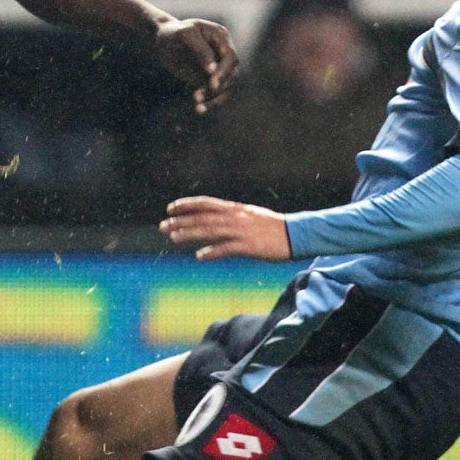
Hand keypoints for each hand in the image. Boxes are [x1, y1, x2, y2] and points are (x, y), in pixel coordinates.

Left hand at [151, 18, 238, 113]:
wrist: (161, 40)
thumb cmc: (173, 33)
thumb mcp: (184, 35)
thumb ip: (200, 50)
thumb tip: (212, 70)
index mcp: (221, 37)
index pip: (230, 57)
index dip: (224, 71)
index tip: (212, 84)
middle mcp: (223, 52)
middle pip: (232, 73)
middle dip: (219, 86)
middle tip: (199, 96)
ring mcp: (219, 66)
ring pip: (226, 86)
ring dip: (215, 98)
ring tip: (198, 106)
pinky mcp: (210, 79)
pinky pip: (216, 93)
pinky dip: (210, 102)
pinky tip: (199, 109)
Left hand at [161, 196, 292, 260]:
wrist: (297, 234)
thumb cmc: (273, 227)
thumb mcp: (250, 215)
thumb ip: (232, 216)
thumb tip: (214, 219)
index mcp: (235, 209)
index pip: (205, 203)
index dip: (186, 205)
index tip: (169, 208)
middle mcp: (235, 217)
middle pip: (202, 217)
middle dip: (180, 221)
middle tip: (162, 226)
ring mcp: (241, 231)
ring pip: (210, 231)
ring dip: (190, 234)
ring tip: (172, 238)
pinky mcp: (249, 246)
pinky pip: (226, 249)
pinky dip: (211, 252)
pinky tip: (199, 256)